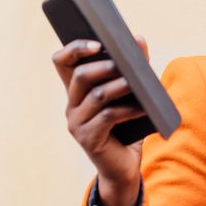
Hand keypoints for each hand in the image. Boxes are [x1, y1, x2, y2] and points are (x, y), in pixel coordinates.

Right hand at [51, 36, 150, 188]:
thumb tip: (139, 39)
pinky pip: (108, 117)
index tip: (97, 42)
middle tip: (124, 60)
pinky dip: (128, 109)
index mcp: (76, 90)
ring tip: (138, 81)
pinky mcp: (88, 138)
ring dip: (119, 85)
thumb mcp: (131, 95)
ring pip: (96, 95)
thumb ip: (133, 68)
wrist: (123, 167)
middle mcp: (71, 105)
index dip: (75, 48)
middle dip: (104, 65)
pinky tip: (144, 106)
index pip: (62, 61)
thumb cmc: (127, 127)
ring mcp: (77, 123)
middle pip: (81, 76)